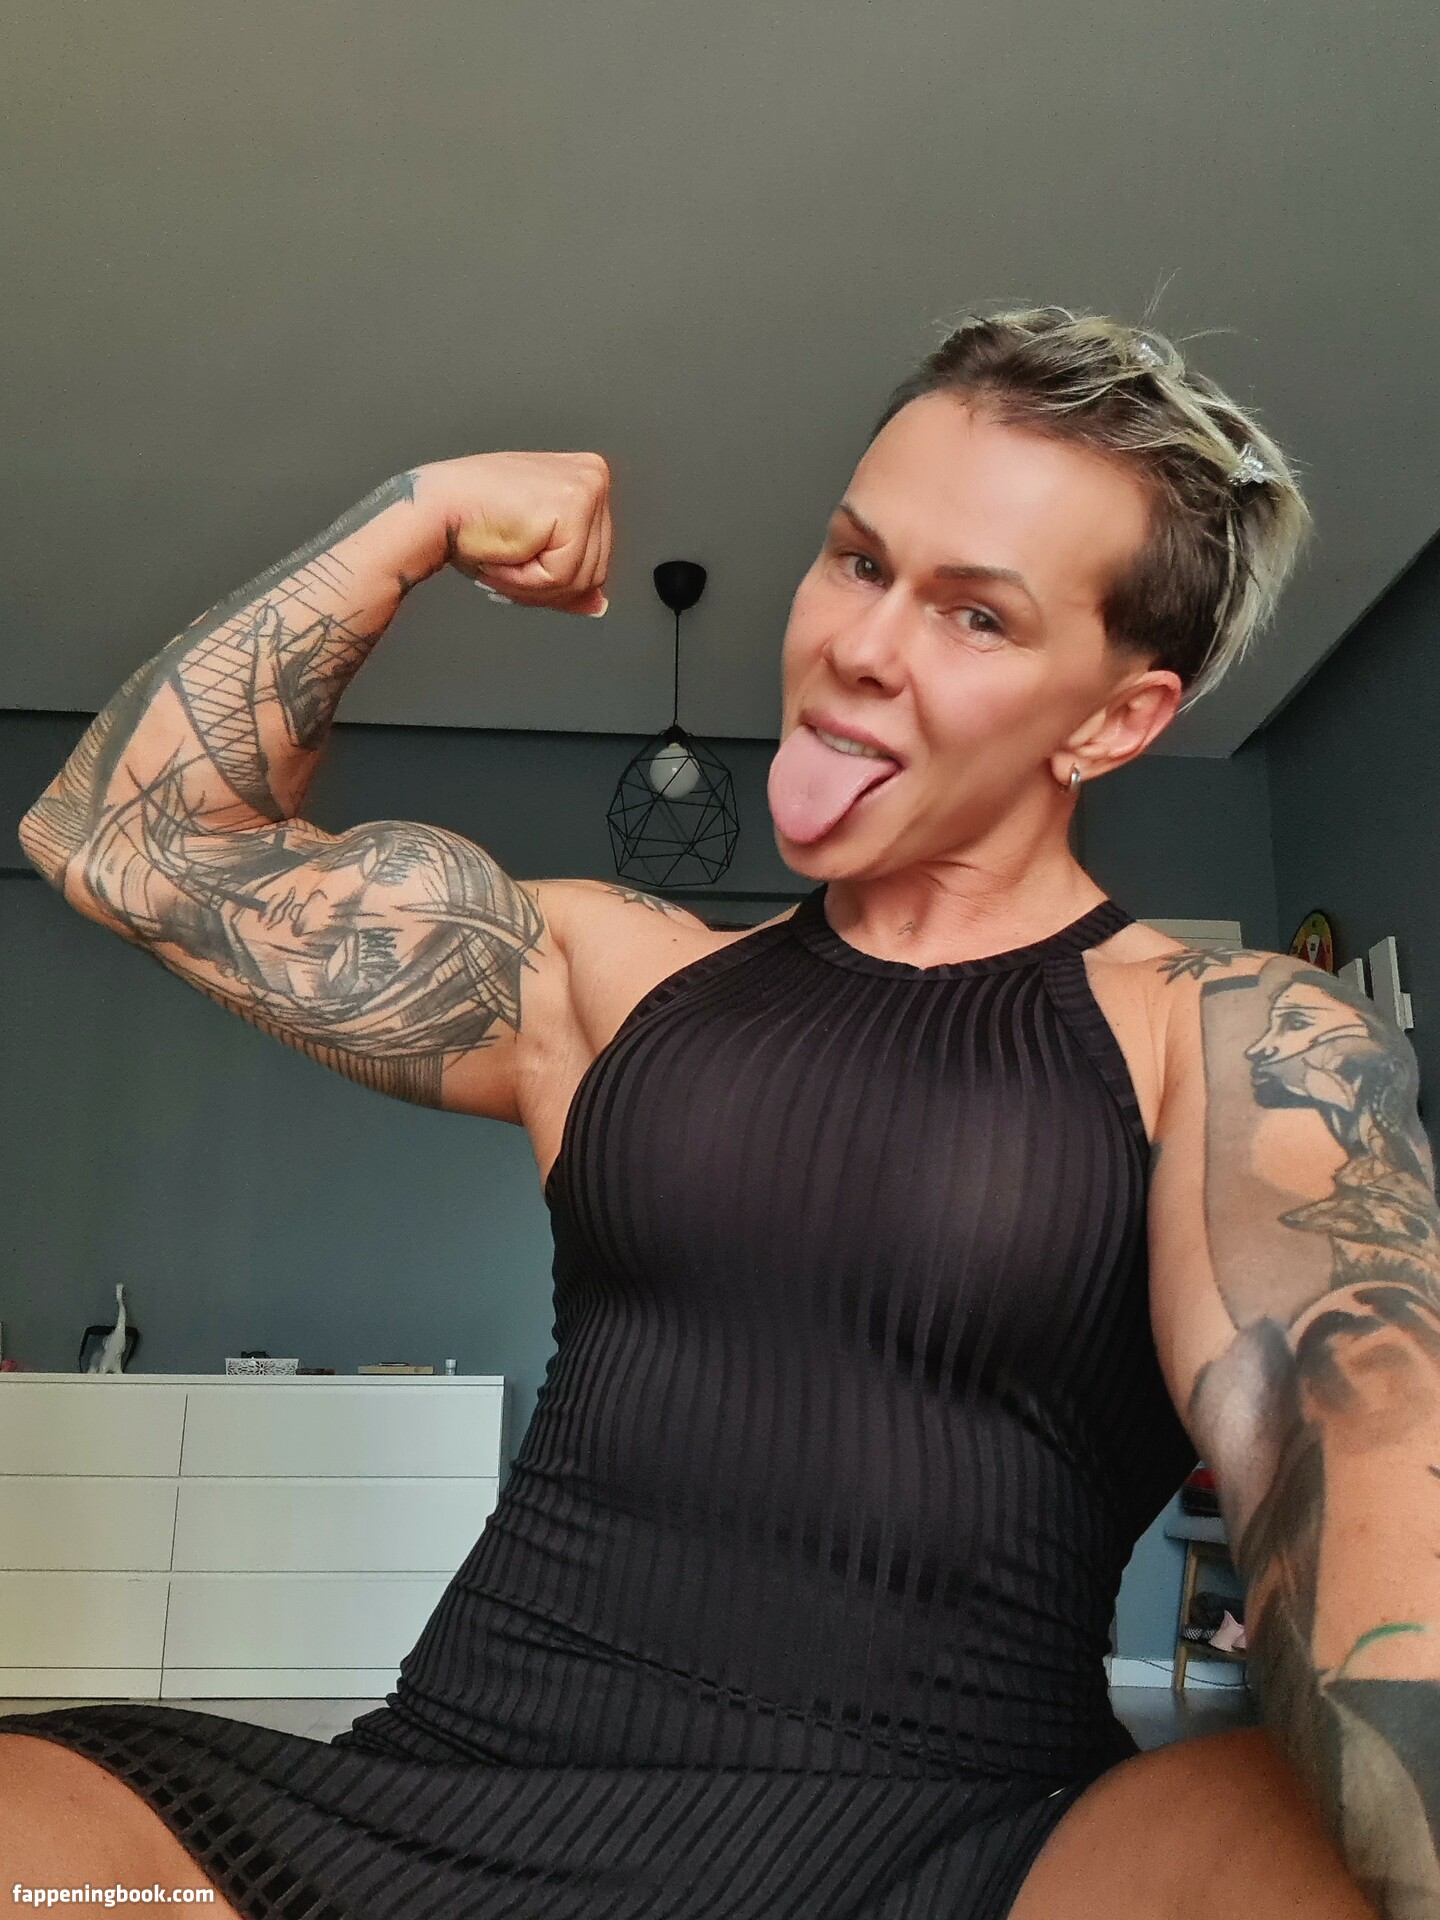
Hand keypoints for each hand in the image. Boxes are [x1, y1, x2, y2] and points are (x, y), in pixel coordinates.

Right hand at [420, 451, 611, 615]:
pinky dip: (529, 578)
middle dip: (547, 584)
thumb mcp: (533, 555)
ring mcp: (589, 487)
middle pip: (596, 571)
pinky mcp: (575, 504)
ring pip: (582, 578)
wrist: (434, 510)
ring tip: (506, 551)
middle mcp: (594, 477)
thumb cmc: (472, 526)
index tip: (518, 554)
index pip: (595, 558)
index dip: (553, 576)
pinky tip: (507, 548)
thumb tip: (600, 605)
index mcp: (586, 481)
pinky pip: (564, 575)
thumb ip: (570, 577)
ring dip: (535, 583)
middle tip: (508, 558)